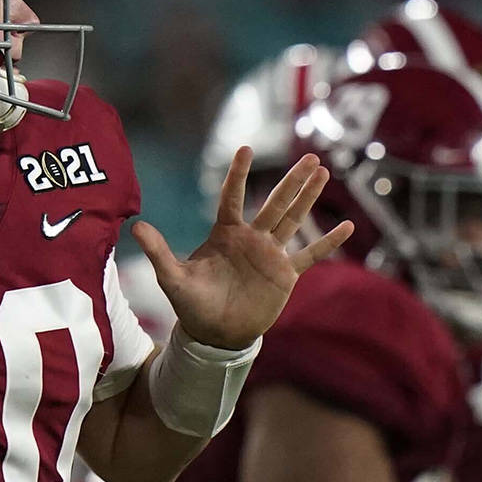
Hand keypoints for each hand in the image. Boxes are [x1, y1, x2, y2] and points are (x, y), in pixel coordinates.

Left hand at [133, 147, 353, 349]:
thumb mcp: (172, 277)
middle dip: (291, 181)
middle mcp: (250, 238)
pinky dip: (327, 241)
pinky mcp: (285, 274)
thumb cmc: (191, 304)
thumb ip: (157, 251)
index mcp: (224, 233)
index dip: (238, 174)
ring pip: (294, 220)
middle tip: (310, 157)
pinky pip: (310, 254)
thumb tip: (135, 227)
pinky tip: (346, 225)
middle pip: (274, 203)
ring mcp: (270, 254)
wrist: (214, 333)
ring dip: (308, 198)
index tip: (245, 148)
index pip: (232, 197)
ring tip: (323, 172)